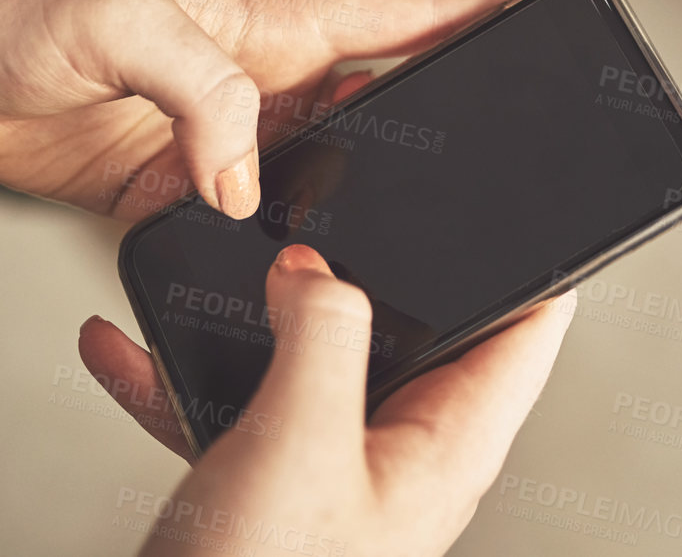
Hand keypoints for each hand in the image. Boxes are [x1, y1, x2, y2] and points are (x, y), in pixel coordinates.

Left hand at [0, 0, 512, 223]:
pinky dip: (275, 247)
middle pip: (377, 96)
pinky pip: (247, 225)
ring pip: (323, 169)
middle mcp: (254, 73)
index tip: (536, 12)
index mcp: (263, 15)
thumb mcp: (118, 17)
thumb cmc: (10, 1)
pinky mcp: (170, 190)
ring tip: (396, 224)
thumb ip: (203, 88)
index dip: (472, 9)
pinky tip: (285, 266)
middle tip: (493, 143)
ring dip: (355, 194)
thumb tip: (250, 178)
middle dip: (439, 117)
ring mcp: (216, 133)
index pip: (396, 11)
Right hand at [86, 245, 571, 556]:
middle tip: (355, 197)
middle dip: (378, 261)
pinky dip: (194, 375)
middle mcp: (402, 453)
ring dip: (268, 315)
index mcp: (448, 443)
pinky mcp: (272, 491)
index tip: (529, 191)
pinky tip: (137, 350)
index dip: (542, 257)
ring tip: (231, 262)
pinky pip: (242, 405)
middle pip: (418, 325)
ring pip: (317, 359)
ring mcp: (337, 472)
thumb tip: (318, 266)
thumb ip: (324, 336)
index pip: (532, 328)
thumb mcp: (303, 444)